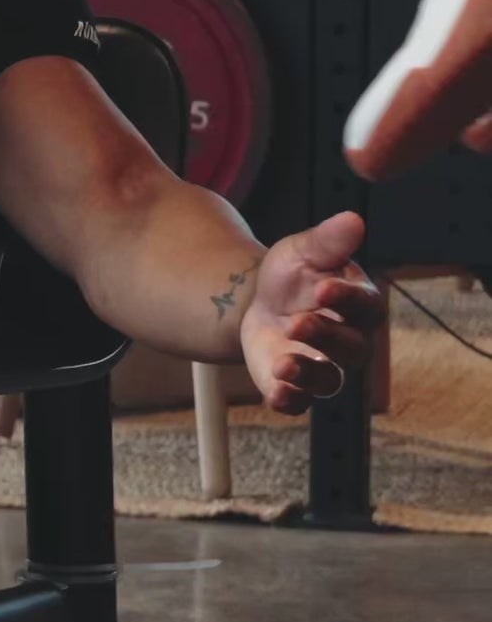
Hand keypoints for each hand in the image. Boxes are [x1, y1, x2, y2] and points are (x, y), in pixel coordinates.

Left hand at [236, 211, 383, 414]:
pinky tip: (275, 394)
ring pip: (329, 381)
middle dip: (325, 337)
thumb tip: (353, 219)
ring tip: (282, 364)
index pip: (365, 305)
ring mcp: (324, 366)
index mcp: (358, 304)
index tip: (323, 289)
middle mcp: (349, 341)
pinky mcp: (297, 386)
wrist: (257, 301)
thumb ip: (328, 241)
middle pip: (351, 348)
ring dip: (308, 374)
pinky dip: (290, 400)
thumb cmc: (293, 274)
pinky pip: (300, 402)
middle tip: (297, 322)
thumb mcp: (305, 250)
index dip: (346, 299)